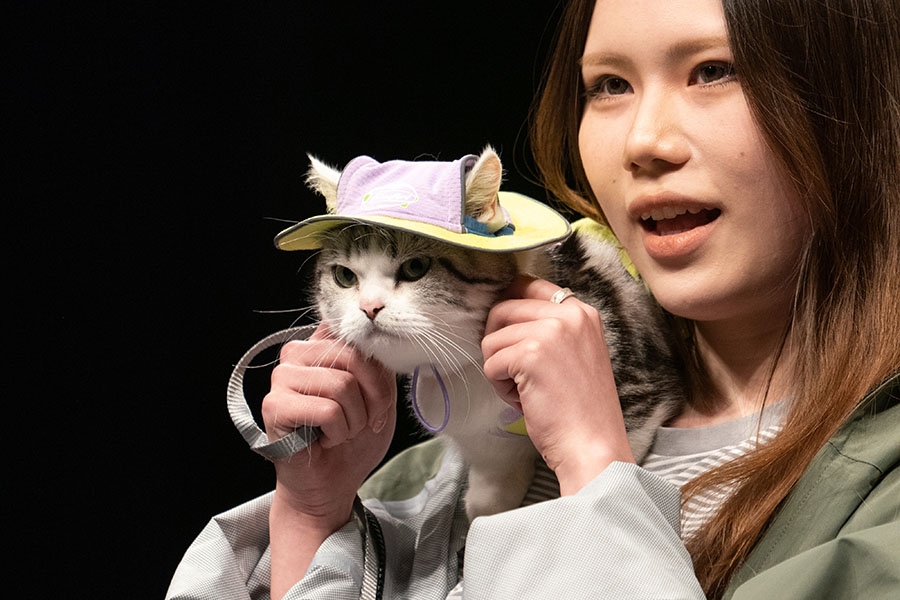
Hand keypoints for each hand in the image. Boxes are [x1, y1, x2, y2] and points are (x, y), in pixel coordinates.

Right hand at [262, 323, 396, 524]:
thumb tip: (378, 344)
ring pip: (343, 385)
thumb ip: (379, 365)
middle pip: (355, 356)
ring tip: (341, 432)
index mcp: (323, 344)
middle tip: (366, 423)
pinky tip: (324, 440)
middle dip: (374, 398)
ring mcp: (283, 376)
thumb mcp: (382, 396)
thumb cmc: (356, 440)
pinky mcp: (275, 404)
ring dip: (354, 420)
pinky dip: (338, 432)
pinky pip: (328, 410)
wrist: (332, 484)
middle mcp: (299, 352)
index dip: (378, 368)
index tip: (379, 399)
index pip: (356, 332)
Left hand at [481, 275, 634, 494]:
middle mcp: (569, 314)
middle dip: (498, 342)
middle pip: (503, 308)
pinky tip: (524, 400)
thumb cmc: (581, 410)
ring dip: (499, 369)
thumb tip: (504, 314)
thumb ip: (550, 330)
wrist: (593, 446)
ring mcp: (550, 332)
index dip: (508, 309)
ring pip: (492, 339)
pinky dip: (499, 386)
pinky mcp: (530, 354)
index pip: (528, 285)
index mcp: (582, 312)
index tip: (506, 331)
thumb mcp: (576, 353)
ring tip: (525, 391)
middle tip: (513, 372)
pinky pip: (491, 363)